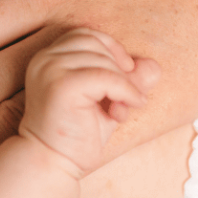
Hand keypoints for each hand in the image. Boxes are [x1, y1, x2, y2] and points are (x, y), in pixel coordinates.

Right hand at [19, 28, 156, 178]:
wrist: (51, 163)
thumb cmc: (75, 135)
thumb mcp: (106, 102)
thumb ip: (126, 81)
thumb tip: (154, 66)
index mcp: (47, 59)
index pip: (85, 34)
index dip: (111, 49)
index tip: (124, 76)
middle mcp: (44, 59)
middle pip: (95, 42)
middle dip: (118, 68)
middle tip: (124, 99)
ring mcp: (50, 70)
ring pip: (103, 59)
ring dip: (123, 84)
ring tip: (120, 111)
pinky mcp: (61, 86)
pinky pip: (106, 77)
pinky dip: (124, 92)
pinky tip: (123, 112)